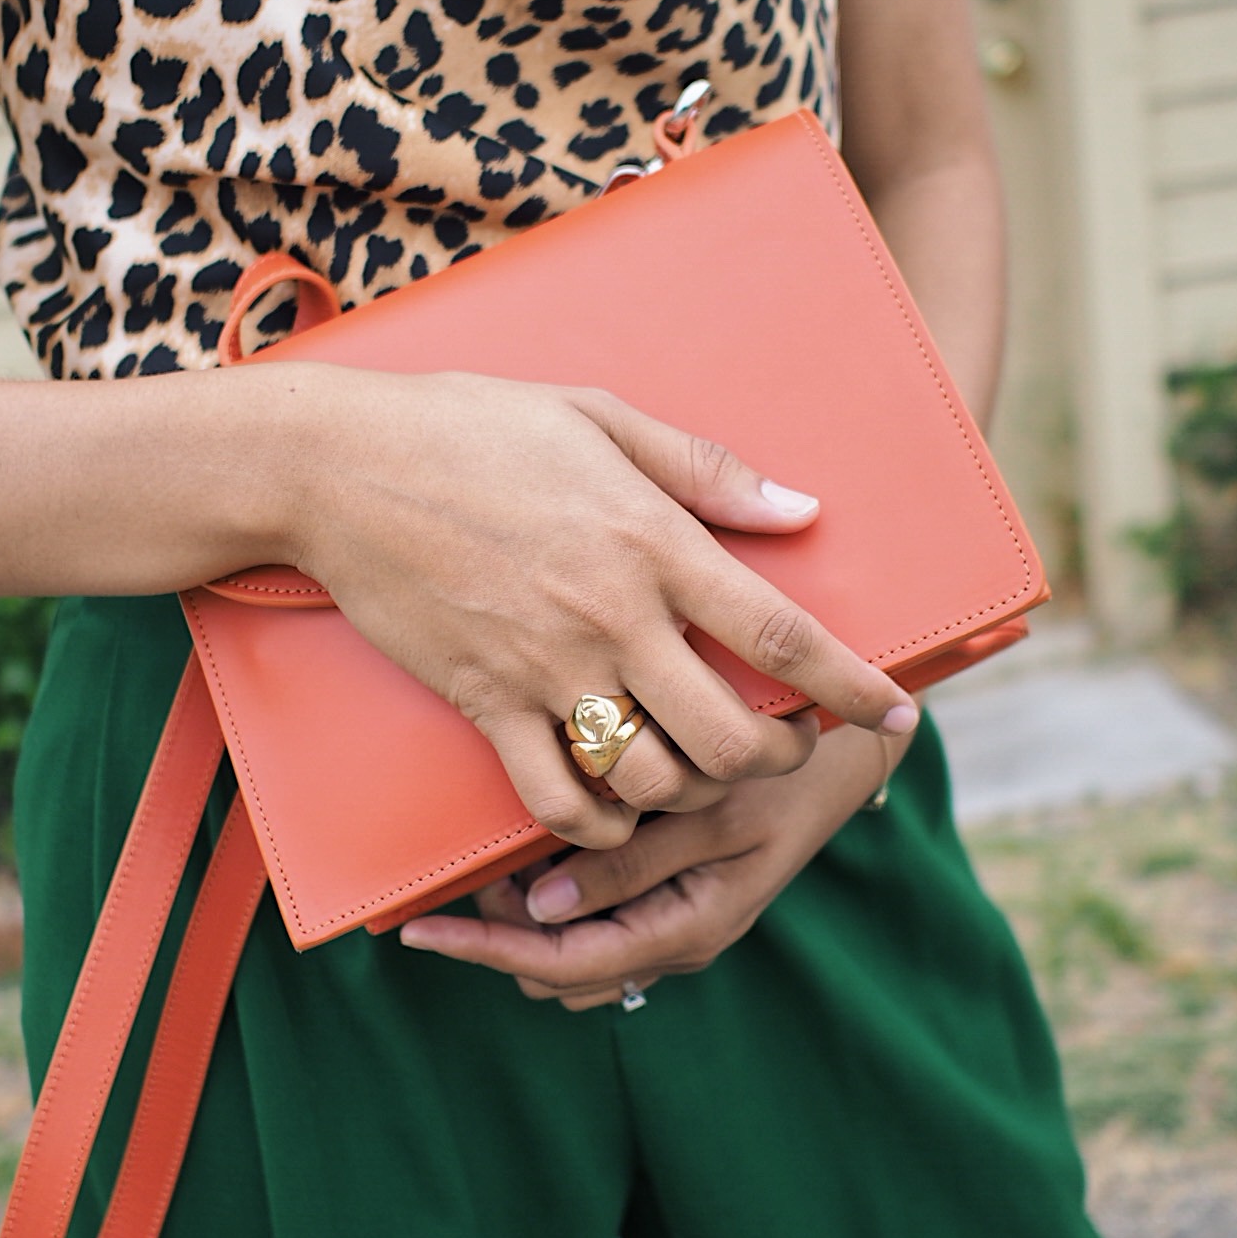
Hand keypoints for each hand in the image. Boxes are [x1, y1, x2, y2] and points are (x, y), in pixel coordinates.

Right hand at [282, 365, 919, 853]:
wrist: (341, 467)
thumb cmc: (474, 427)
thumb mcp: (600, 416)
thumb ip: (707, 471)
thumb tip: (802, 509)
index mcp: (653, 541)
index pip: (781, 636)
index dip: (853, 686)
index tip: (896, 710)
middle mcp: (611, 617)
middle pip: (731, 735)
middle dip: (779, 757)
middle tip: (787, 744)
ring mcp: (546, 669)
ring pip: (653, 778)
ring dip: (693, 790)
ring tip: (702, 770)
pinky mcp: (485, 702)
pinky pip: (557, 799)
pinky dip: (599, 821)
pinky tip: (616, 802)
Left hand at [396, 719, 909, 1006]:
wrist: (845, 759)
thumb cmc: (786, 775)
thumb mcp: (716, 814)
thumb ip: (632, 864)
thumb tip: (541, 908)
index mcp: (688, 931)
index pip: (562, 966)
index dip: (484, 951)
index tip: (417, 933)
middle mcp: (675, 941)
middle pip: (555, 971)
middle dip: (497, 938)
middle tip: (452, 882)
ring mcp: (672, 923)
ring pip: (570, 955)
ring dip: (522, 923)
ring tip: (486, 866)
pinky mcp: (670, 897)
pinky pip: (593, 924)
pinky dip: (553, 902)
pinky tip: (531, 855)